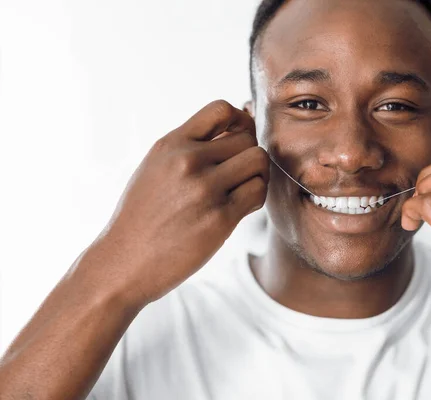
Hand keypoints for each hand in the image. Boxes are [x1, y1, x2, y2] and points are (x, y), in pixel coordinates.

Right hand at [81, 100, 268, 307]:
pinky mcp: (220, 218)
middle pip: (247, 137)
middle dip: (249, 155)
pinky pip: (258, 192)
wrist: (123, 263)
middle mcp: (188, 161)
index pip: (221, 109)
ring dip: (257, 175)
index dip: (240, 121)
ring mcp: (204, 189)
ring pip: (259, 161)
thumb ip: (188, 148)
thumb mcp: (155, 169)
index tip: (238, 140)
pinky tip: (239, 208)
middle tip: (239, 176)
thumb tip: (235, 129)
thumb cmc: (142, 217)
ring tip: (241, 190)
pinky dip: (255, 198)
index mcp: (171, 145)